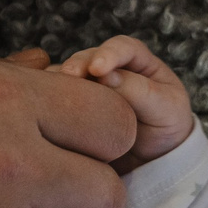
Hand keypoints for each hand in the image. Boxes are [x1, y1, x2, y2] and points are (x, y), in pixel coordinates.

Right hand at [38, 36, 194, 170]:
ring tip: (52, 97)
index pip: (124, 47)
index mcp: (139, 62)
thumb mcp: (165, 109)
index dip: (109, 53)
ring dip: (59, 83)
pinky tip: (41, 109)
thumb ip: (139, 91)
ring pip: (67, 76)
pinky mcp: (71, 106)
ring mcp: (88, 87)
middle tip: (70, 78)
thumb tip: (105, 76)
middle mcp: (109, 69)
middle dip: (77, 66)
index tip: (98, 69)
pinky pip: (53, 96)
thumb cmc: (167, 128)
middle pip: (88, 58)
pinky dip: (47, 99)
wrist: (154, 160)